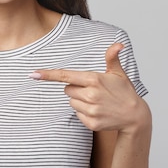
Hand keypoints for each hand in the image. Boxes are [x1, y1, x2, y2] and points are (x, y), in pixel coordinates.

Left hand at [30, 43, 148, 132]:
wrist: (135, 116)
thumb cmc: (124, 92)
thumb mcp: (118, 73)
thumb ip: (112, 57)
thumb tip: (118, 44)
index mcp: (94, 79)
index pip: (66, 76)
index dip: (48, 74)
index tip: (33, 74)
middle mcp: (91, 94)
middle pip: (67, 89)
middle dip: (76, 88)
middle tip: (93, 90)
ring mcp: (91, 110)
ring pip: (71, 102)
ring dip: (80, 101)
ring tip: (97, 101)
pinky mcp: (91, 123)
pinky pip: (77, 114)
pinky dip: (84, 113)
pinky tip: (98, 111)